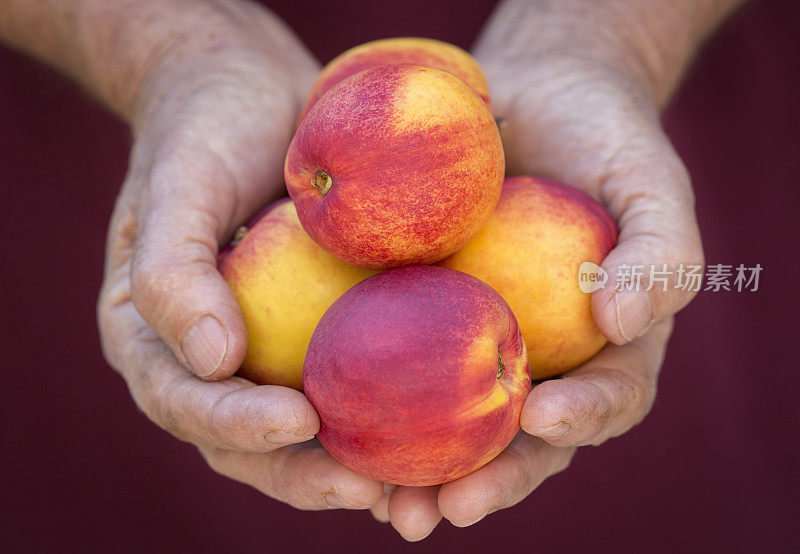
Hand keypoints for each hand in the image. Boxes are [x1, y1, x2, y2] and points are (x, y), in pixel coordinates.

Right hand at [97, 11, 382, 509]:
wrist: (250, 91)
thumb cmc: (204, 127)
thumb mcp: (177, 182)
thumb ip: (173, 270)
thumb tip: (210, 360)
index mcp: (155, 336)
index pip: (186, 403)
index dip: (238, 427)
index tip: (301, 422)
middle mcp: (208, 358)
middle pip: (245, 443)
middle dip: (304, 473)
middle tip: (370, 491)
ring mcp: (265, 348)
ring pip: (299, 432)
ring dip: (349, 466)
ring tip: (410, 489)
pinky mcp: (316, 330)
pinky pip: (346, 382)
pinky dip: (383, 414)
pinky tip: (433, 431)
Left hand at [369, 0, 716, 538]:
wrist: (529, 95)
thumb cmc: (602, 138)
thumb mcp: (651, 180)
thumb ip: (662, 250)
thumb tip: (625, 323)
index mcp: (603, 345)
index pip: (604, 399)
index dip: (580, 420)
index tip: (543, 416)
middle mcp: (540, 354)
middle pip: (521, 437)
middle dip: (490, 479)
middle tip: (449, 508)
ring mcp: (476, 338)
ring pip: (452, 420)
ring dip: (421, 470)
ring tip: (383, 499)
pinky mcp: (421, 316)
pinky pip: (397, 360)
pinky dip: (372, 398)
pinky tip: (332, 418)